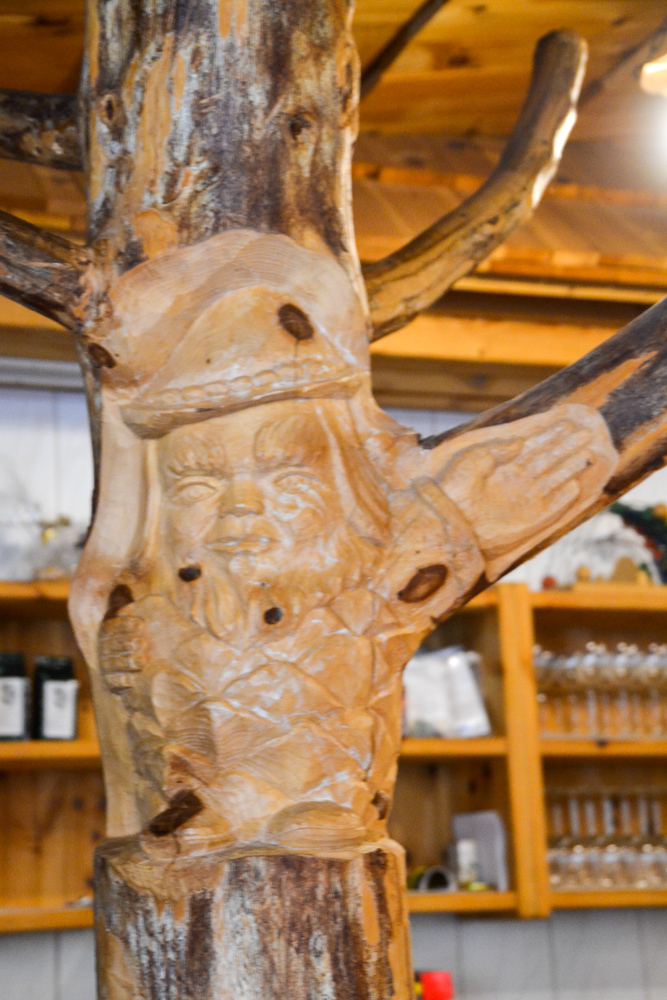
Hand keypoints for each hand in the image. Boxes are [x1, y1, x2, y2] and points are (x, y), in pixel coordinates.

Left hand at [439, 405, 616, 565]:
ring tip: (589, 452)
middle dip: (566, 447)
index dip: (550, 435)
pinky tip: (577, 486)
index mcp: (503, 466)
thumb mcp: (473, 459)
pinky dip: (564, 498)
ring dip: (571, 468)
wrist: (448, 519)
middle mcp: (517, 482)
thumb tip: (521, 441)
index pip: (533, 447)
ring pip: (555, 480)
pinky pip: (553, 508)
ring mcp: (525, 501)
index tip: (566, 422)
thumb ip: (499, 450)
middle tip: (586, 432)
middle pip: (549, 461)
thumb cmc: (454, 486)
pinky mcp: (529, 521)